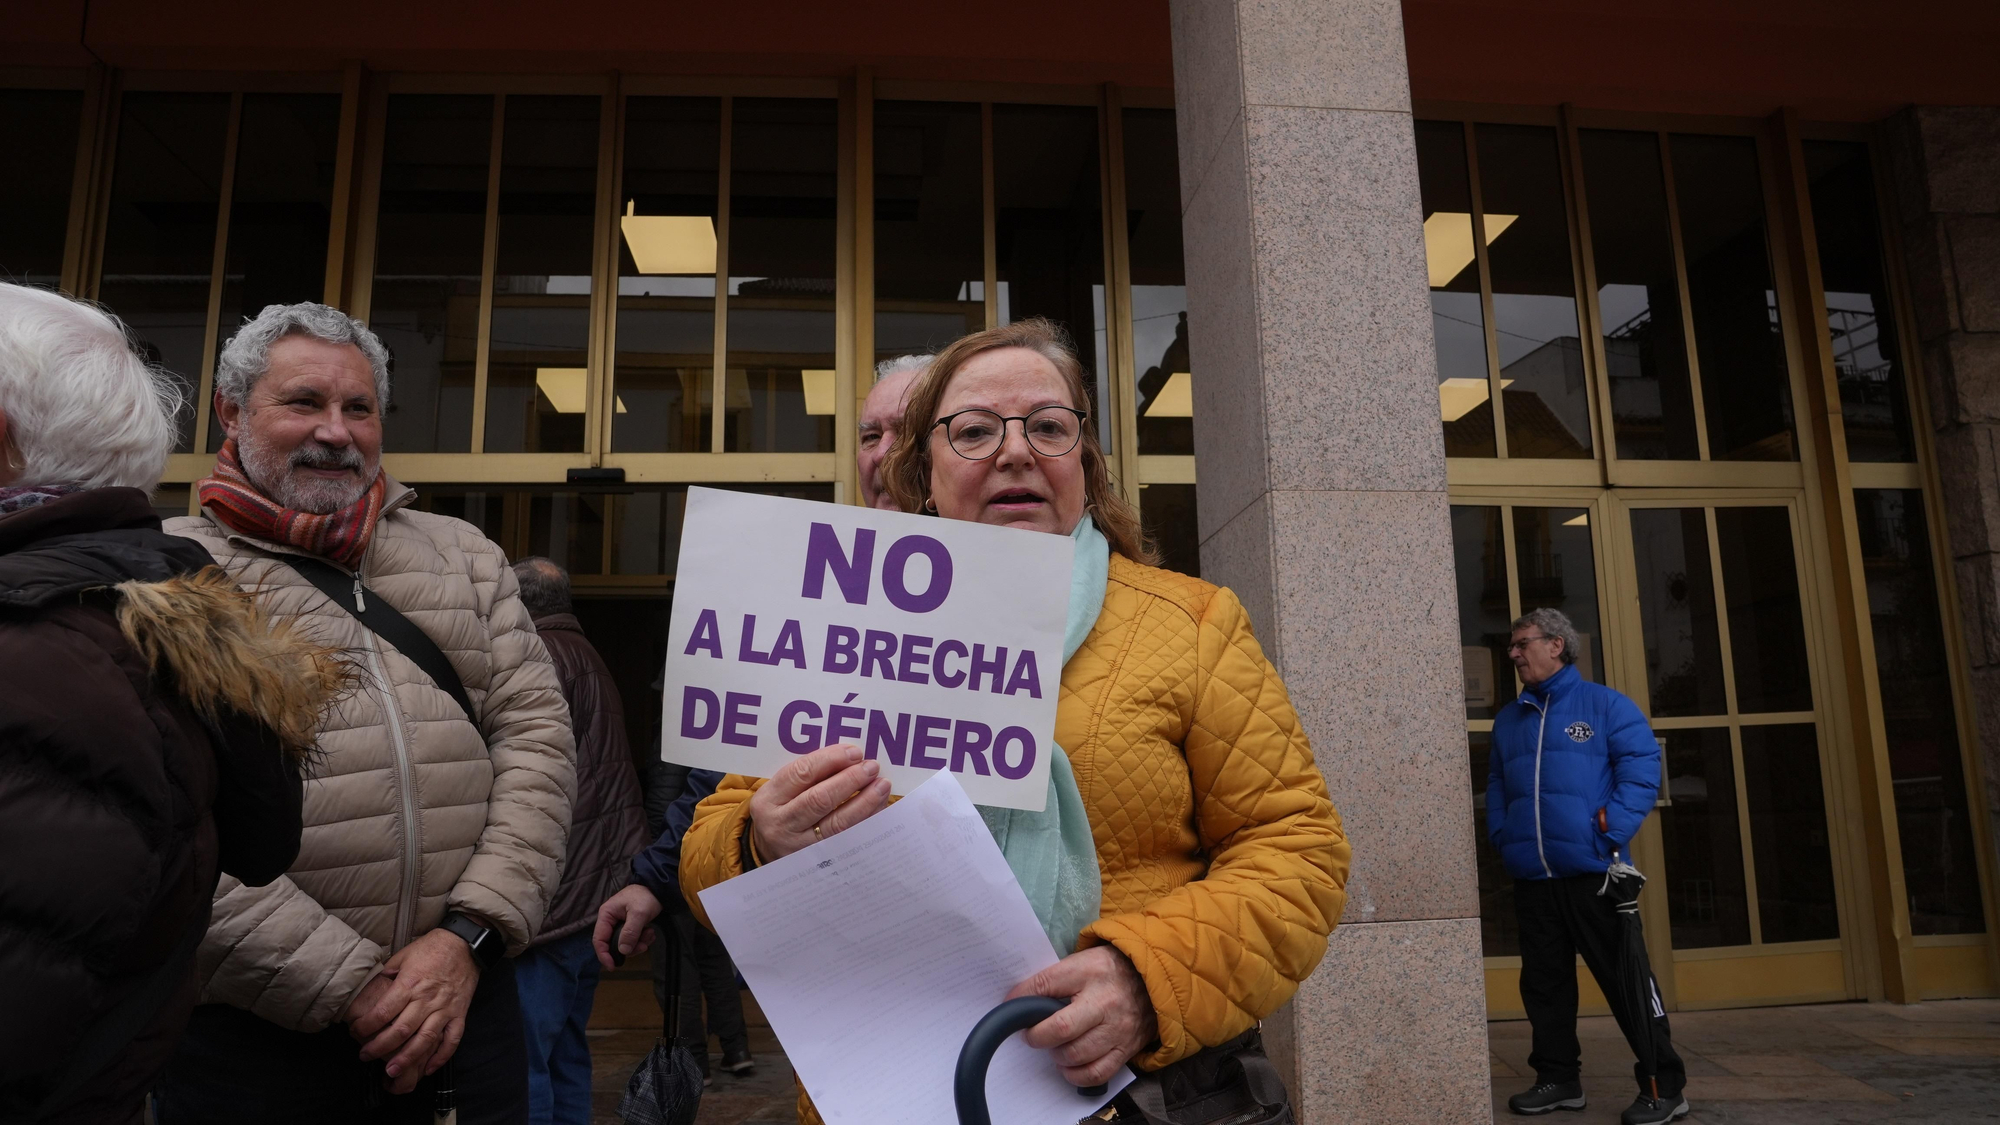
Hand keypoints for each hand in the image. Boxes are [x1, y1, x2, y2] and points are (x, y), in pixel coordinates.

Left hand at [344, 927, 481, 1093]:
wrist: (465, 942)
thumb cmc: (431, 947)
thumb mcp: (403, 956)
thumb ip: (388, 975)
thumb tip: (372, 991)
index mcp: (410, 984)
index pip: (383, 1012)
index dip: (366, 1026)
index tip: (356, 1032)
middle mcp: (427, 999)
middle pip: (401, 1030)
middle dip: (380, 1048)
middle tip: (366, 1056)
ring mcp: (445, 1008)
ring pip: (425, 1040)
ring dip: (407, 1058)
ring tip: (391, 1072)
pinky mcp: (460, 1014)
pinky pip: (452, 1040)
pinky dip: (441, 1057)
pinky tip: (428, 1068)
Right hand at [595, 884, 662, 968]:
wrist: (659, 887)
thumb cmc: (646, 897)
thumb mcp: (639, 914)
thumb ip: (630, 932)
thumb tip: (622, 951)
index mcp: (606, 915)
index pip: (599, 939)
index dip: (604, 955)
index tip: (613, 967)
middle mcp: (610, 920)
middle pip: (613, 944)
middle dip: (629, 948)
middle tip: (643, 947)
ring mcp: (620, 923)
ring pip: (624, 943)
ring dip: (638, 943)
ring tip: (650, 935)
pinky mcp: (630, 926)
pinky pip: (633, 939)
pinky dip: (642, 939)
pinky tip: (651, 932)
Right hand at [748, 743, 891, 861]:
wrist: (767, 853)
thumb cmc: (782, 811)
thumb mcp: (782, 792)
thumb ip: (808, 775)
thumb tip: (850, 757)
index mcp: (769, 800)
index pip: (800, 774)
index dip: (830, 760)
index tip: (854, 752)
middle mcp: (781, 825)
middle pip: (819, 800)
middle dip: (850, 780)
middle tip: (871, 767)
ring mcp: (799, 848)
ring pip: (837, 824)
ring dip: (864, 802)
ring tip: (882, 785)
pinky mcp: (818, 863)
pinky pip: (848, 842)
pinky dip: (867, 822)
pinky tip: (879, 807)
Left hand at [1007, 945, 1157, 1086]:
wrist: (1153, 979)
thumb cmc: (1109, 970)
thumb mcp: (1082, 961)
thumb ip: (1055, 979)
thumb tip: (1019, 1000)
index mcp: (1090, 971)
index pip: (1045, 985)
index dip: (1021, 998)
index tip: (1012, 1007)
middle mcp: (1105, 1000)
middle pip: (1060, 1028)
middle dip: (1037, 1036)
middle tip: (1032, 1034)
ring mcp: (1118, 1027)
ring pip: (1076, 1054)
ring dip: (1057, 1055)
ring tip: (1055, 1046)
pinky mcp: (1126, 1048)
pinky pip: (1096, 1073)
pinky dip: (1076, 1075)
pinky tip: (1069, 1065)